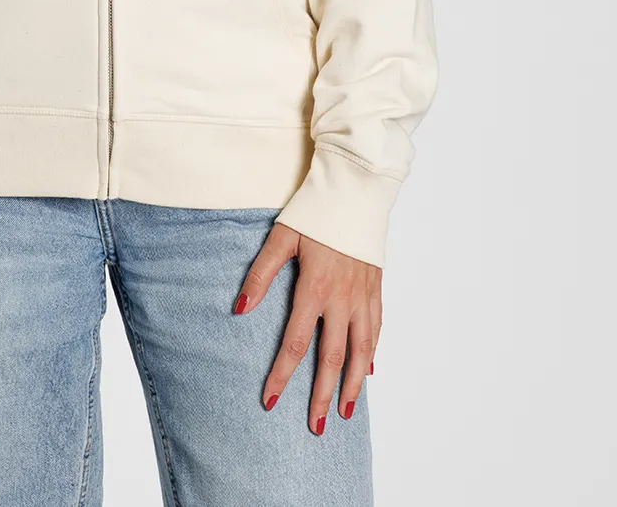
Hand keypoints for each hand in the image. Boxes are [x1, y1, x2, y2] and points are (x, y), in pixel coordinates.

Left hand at [233, 222, 379, 430]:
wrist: (356, 190)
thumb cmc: (315, 211)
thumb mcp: (281, 236)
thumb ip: (261, 273)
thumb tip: (240, 308)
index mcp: (315, 288)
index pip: (296, 343)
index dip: (281, 374)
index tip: (269, 401)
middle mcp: (342, 299)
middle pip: (331, 358)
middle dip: (321, 395)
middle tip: (314, 427)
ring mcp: (363, 296)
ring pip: (360, 351)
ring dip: (351, 385)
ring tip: (343, 411)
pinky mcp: (376, 289)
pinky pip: (376, 330)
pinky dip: (371, 354)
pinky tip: (367, 372)